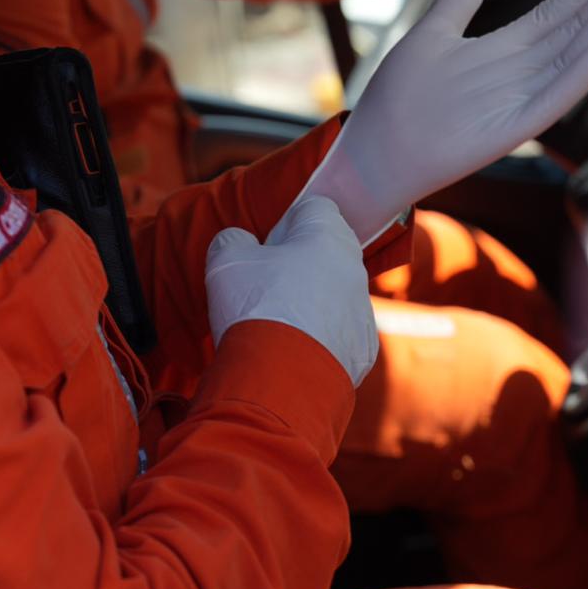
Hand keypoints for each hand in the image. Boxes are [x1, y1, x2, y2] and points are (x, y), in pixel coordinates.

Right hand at [205, 196, 377, 385]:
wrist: (280, 381)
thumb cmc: (254, 307)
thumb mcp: (225, 260)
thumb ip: (232, 240)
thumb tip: (241, 244)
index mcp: (327, 236)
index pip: (314, 207)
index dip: (284, 224)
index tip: (264, 249)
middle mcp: (354, 268)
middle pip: (325, 252)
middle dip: (296, 264)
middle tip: (263, 288)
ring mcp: (362, 311)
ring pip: (333, 294)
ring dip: (307, 302)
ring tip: (273, 326)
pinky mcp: (363, 349)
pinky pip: (338, 332)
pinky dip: (317, 338)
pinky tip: (291, 352)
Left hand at [304, 0, 587, 241]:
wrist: (372, 152)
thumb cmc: (398, 100)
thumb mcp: (432, 33)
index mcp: (502, 51)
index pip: (557, 11)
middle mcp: (517, 75)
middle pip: (574, 30)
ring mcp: (516, 102)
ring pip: (570, 60)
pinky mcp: (508, 131)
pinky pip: (550, 102)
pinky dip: (576, 78)